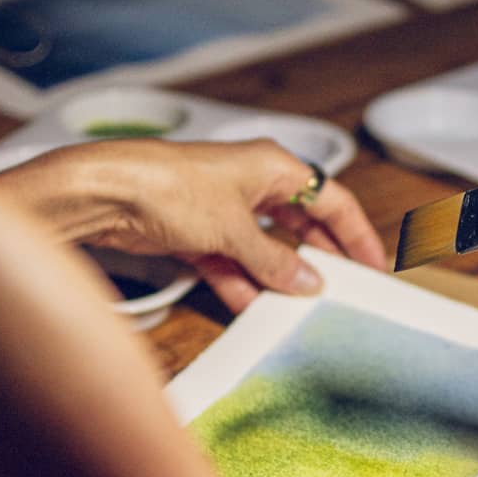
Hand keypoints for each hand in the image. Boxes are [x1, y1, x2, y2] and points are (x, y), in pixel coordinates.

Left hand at [0, 138, 387, 311]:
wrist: (105, 193)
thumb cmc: (169, 186)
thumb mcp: (234, 229)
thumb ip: (274, 260)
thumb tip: (307, 282)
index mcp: (273, 167)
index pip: (330, 199)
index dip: (354, 233)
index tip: (372, 265)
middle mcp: (251, 184)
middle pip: (300, 225)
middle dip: (318, 259)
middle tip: (342, 291)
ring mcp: (222, 210)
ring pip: (264, 249)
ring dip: (278, 278)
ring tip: (300, 309)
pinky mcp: (195, 233)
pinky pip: (231, 264)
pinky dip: (242, 285)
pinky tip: (255, 309)